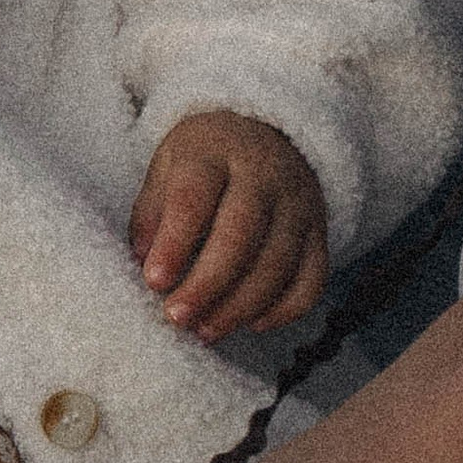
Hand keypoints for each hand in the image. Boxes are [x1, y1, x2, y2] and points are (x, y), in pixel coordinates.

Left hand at [131, 110, 328, 339]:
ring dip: (240, 306)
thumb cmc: (206, 159)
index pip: (194, 198)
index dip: (174, 243)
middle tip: (177, 317)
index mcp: (215, 151)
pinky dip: (285, 309)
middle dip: (208, 283)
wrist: (268, 131)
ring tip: (205, 330)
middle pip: (242, 234)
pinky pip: (312, 279)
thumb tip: (143, 260)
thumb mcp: (167, 165)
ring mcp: (299, 204)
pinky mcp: (320, 232)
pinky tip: (252, 323)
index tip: (154, 281)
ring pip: (278, 263)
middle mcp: (264, 174)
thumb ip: (151, 211)